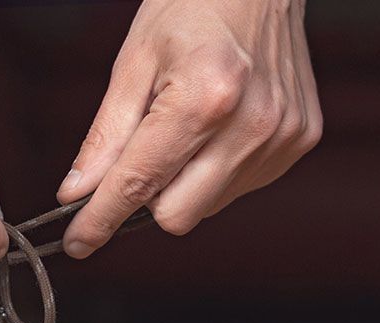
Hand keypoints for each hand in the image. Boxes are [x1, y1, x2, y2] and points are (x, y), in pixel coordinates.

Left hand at [57, 0, 321, 257]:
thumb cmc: (195, 5)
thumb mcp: (135, 61)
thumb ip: (107, 136)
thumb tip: (78, 193)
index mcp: (204, 97)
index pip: (140, 183)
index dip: (101, 218)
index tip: (80, 241)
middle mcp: (251, 123)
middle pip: (179, 214)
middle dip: (149, 200)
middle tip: (140, 157)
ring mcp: (282, 136)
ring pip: (209, 204)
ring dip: (187, 181)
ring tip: (190, 123)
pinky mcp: (300, 141)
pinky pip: (241, 186)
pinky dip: (219, 168)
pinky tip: (221, 124)